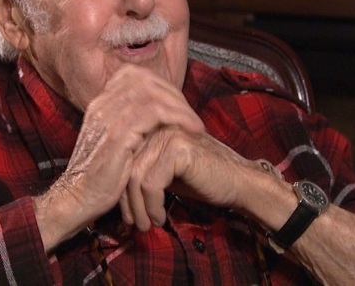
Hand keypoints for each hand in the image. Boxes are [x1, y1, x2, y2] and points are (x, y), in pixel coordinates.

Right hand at [33, 64, 204, 249]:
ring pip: (154, 94)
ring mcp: (109, 117)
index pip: (134, 76)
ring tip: (197, 125)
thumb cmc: (100, 177)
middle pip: (146, 80)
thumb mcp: (113, 143)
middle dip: (175, 95)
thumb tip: (155, 115)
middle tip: (192, 115)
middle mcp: (102, 104)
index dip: (160, 86)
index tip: (178, 106)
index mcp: (100, 103)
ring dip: (181, 107)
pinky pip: (156, 113)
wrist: (77, 199)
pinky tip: (192, 131)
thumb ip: (128, 124)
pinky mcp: (118, 134)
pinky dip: (179, 118)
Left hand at [121, 125, 256, 230]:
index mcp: (154, 129)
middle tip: (133, 224)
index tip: (126, 215)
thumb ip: (145, 172)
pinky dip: (152, 206)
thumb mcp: (168, 173)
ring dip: (139, 208)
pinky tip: (161, 218)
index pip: (126, 159)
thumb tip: (117, 190)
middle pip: (128, 168)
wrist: (238, 182)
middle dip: (127, 201)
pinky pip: (152, 184)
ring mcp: (169, 136)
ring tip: (146, 225)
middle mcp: (159, 128)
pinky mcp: (178, 150)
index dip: (122, 189)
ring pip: (137, 177)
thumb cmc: (204, 180)